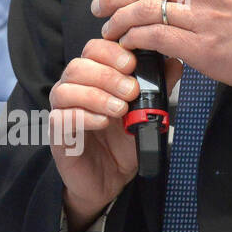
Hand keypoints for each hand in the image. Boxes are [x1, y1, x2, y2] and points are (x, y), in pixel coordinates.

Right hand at [49, 39, 182, 231]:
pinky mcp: (57, 134)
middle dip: (107, 75)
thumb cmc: (121, 144)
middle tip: (132, 91)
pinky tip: (103, 123)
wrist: (109, 181)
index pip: (92, 50)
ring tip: (120, 109)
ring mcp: (62, 110)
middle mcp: (73, 89)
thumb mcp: (145, 114)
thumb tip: (174, 63)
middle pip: (78, 66)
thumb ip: (157, 88)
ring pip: (66, 89)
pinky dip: (84, 117)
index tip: (132, 63)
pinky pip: (62, 118)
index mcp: (93, 78)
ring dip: (96, 95)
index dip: (110, 52)